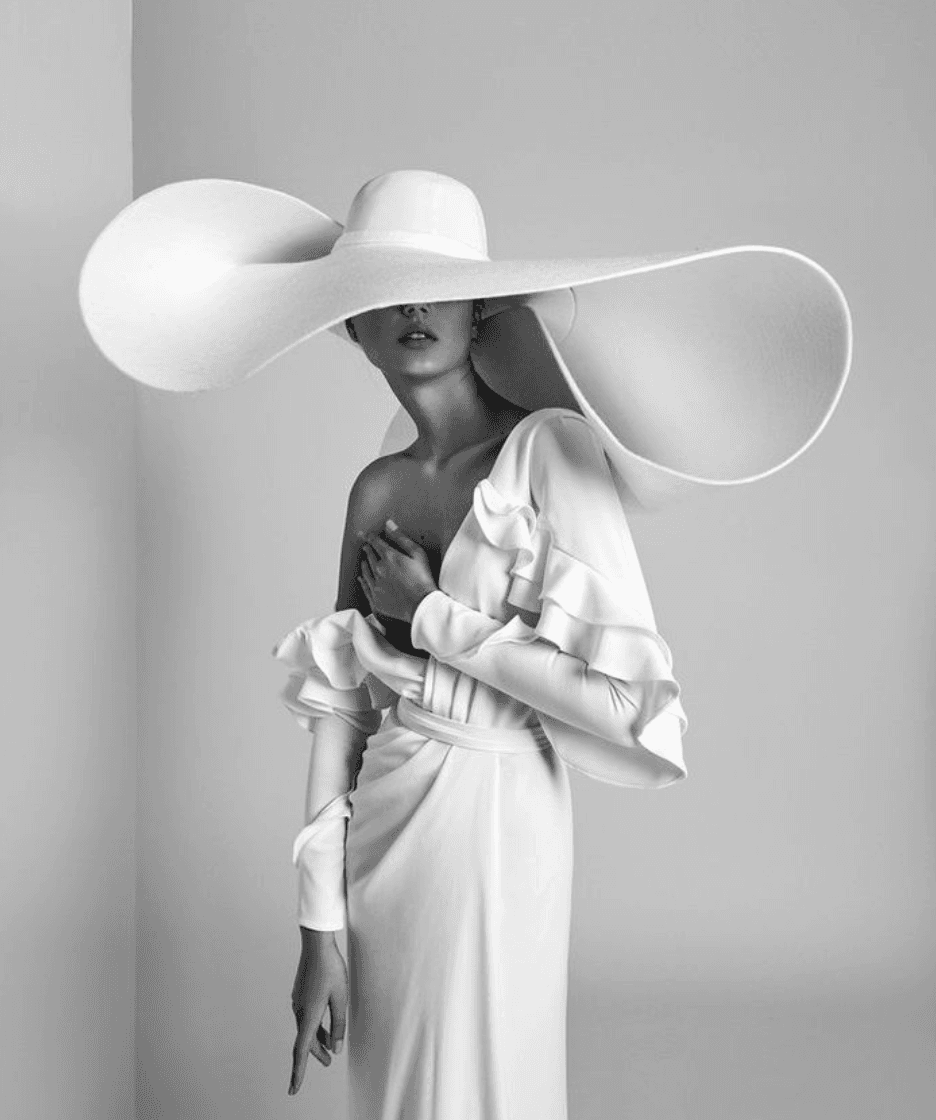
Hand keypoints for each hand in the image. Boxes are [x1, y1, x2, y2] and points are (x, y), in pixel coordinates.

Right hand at [288, 931, 346, 1093]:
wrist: (317, 944)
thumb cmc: (331, 969)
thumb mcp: (341, 998)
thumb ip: (339, 1025)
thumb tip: (336, 1048)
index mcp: (308, 1014)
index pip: (301, 1050)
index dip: (298, 1072)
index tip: (293, 1090)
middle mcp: (299, 1010)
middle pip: (305, 1040)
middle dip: (316, 1054)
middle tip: (329, 1062)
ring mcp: (298, 1002)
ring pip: (306, 1028)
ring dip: (317, 1039)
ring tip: (330, 1047)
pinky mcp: (300, 994)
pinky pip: (306, 1016)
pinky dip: (314, 1026)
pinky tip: (325, 1024)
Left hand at [358, 520, 437, 622]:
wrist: (422, 605)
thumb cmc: (423, 580)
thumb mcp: (417, 553)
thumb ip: (401, 538)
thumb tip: (389, 525)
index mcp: (389, 557)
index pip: (375, 542)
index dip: (369, 536)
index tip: (364, 533)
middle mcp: (379, 570)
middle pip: (369, 556)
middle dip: (367, 549)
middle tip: (366, 546)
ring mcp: (376, 585)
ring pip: (365, 570)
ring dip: (365, 563)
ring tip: (365, 559)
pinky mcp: (376, 599)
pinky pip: (364, 587)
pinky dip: (362, 580)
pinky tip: (361, 578)